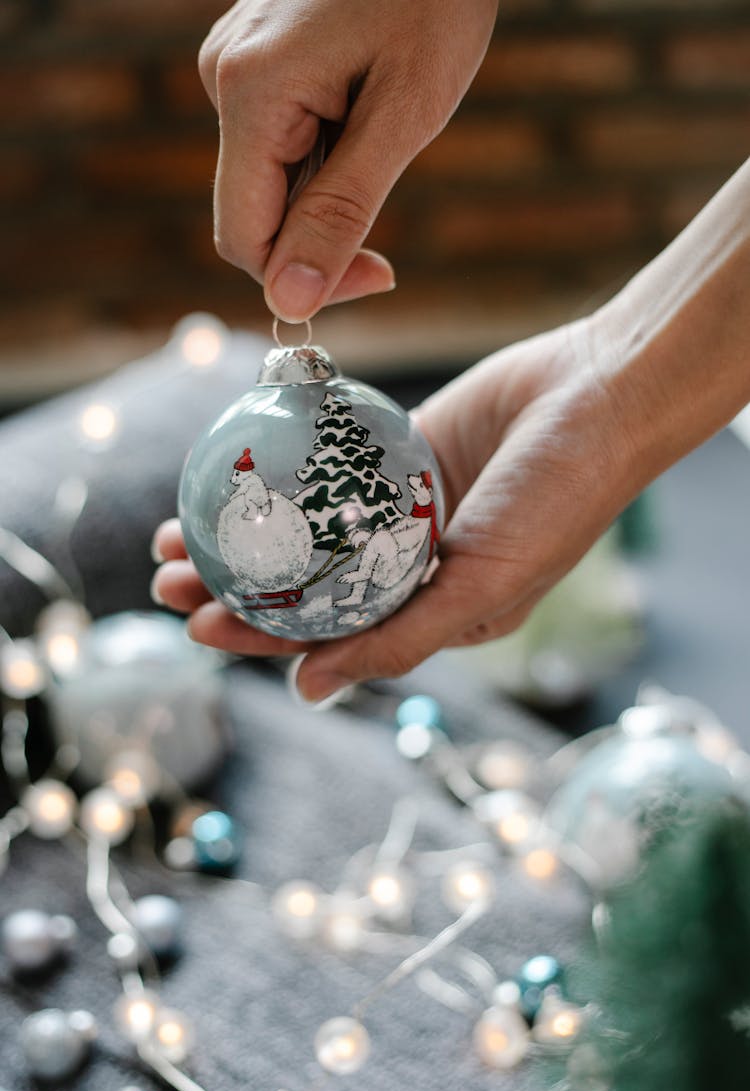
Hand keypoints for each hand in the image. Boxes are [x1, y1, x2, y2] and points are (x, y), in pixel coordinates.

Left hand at [151, 315, 648, 699]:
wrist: (600, 395)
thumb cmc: (556, 501)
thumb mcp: (483, 588)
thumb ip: (400, 639)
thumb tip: (308, 693)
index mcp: (433, 611)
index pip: (329, 636)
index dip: (259, 637)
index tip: (196, 626)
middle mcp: (410, 565)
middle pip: (304, 583)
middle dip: (231, 588)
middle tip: (164, 582)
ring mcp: (399, 506)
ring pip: (304, 527)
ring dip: (243, 533)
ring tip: (173, 532)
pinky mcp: (394, 450)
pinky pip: (324, 464)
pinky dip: (279, 472)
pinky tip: (230, 468)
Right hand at [198, 0, 497, 319]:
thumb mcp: (403, 115)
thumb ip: (342, 211)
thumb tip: (288, 302)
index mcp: (251, 95)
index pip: (243, 239)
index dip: (302, 279)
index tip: (377, 276)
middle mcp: (225, 79)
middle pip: (253, 212)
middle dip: (319, 236)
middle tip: (390, 230)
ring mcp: (237, 65)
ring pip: (269, 179)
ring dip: (327, 192)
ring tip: (386, 134)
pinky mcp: (258, 58)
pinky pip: (278, 140)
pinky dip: (324, 156)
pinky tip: (367, 114)